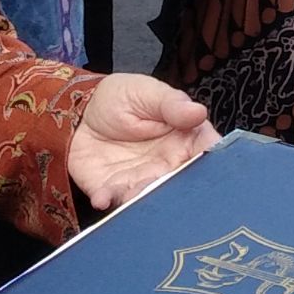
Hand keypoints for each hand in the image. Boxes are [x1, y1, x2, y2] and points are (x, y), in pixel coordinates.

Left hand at [70, 73, 221, 209]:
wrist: (81, 111)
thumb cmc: (122, 98)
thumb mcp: (148, 92)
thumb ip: (172, 105)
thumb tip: (198, 112)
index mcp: (185, 140)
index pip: (207, 155)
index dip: (212, 163)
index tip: (207, 166)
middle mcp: (168, 166)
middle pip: (182, 185)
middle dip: (177, 191)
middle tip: (166, 183)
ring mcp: (142, 181)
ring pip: (151, 198)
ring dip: (144, 200)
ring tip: (135, 194)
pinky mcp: (114, 190)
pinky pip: (114, 200)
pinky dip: (109, 201)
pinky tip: (103, 198)